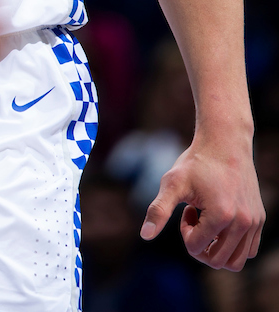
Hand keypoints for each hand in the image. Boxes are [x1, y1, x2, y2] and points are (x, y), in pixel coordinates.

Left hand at [140, 135, 264, 269]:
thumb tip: (144, 236)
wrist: (225, 142)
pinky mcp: (260, 219)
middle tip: (196, 220)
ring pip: (236, 262)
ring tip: (209, 222)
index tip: (186, 208)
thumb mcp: (172, 182)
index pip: (196, 248)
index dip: (185, 231)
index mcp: (221, 216)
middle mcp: (243, 222)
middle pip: (217, 262)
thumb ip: (158, 210)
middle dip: (200, 245)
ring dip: (217, 248)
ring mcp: (254, 222)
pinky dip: (233, 245)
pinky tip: (222, 220)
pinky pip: (249, 251)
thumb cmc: (196, 162)